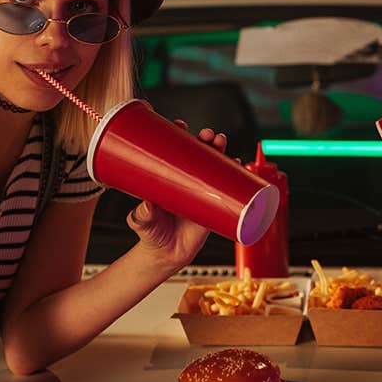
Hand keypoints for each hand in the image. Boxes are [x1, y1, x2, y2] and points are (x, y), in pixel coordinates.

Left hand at [126, 122, 226, 268]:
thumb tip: (146, 206)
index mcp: (167, 177)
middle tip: (207, 135)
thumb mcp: (143, 224)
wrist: (167, 255)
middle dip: (205, 139)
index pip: (174, 150)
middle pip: (198, 153)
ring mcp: (201, 191)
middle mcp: (186, 180)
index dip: (179, 134)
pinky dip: (235, 175)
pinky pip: (227, 187)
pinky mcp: (214, 205)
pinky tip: (238, 165)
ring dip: (220, 151)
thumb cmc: (152, 235)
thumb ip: (142, 216)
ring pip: (214, 166)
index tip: (180, 125)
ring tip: (221, 143)